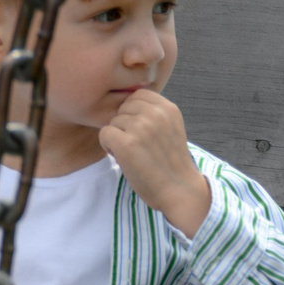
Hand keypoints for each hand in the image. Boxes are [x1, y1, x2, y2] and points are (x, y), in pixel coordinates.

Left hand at [100, 88, 210, 237]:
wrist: (179, 190)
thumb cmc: (170, 162)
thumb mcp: (170, 128)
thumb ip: (154, 114)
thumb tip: (126, 103)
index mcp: (169, 108)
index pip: (137, 95)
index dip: (132, 112)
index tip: (140, 130)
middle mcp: (156, 114)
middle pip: (122, 108)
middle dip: (123, 124)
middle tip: (135, 144)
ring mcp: (141, 128)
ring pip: (112, 121)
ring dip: (116, 136)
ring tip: (132, 152)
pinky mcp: (127, 143)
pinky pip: (104, 134)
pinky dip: (108, 146)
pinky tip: (122, 157)